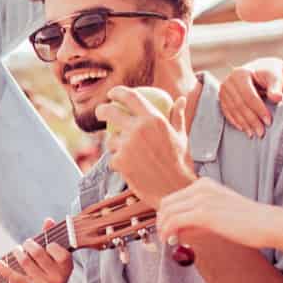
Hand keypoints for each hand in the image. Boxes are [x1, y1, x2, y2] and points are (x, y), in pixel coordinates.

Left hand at [0, 220, 72, 282]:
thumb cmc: (51, 281)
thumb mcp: (56, 265)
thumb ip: (52, 241)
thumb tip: (48, 220)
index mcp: (67, 268)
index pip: (57, 249)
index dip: (48, 244)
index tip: (44, 244)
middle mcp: (58, 277)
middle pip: (38, 252)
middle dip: (28, 245)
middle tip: (25, 245)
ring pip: (25, 262)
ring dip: (17, 253)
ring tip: (16, 252)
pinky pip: (14, 276)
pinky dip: (4, 268)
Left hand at [97, 87, 195, 206]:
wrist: (175, 190)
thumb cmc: (181, 163)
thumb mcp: (182, 137)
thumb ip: (178, 116)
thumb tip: (181, 100)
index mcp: (154, 119)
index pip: (130, 97)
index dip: (117, 92)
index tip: (112, 94)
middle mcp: (138, 130)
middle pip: (109, 112)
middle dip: (101, 110)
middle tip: (101, 112)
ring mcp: (127, 146)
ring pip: (110, 140)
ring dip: (115, 145)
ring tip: (131, 155)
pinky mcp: (119, 162)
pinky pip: (113, 158)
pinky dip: (119, 162)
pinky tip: (132, 168)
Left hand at [156, 177, 282, 251]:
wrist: (266, 223)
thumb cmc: (247, 222)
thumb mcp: (218, 214)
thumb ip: (197, 219)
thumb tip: (177, 231)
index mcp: (205, 184)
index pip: (175, 197)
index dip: (166, 214)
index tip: (166, 228)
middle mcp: (201, 187)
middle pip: (167, 203)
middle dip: (161, 220)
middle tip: (164, 236)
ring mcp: (202, 199)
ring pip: (168, 212)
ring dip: (163, 227)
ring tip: (166, 240)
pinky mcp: (203, 213)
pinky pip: (174, 221)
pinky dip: (167, 231)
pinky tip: (169, 240)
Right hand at [220, 60, 282, 137]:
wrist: (262, 70)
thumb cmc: (271, 73)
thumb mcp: (276, 75)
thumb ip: (276, 86)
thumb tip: (276, 97)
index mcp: (241, 73)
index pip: (249, 95)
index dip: (259, 110)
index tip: (268, 121)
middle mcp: (229, 81)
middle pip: (240, 104)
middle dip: (251, 120)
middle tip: (261, 132)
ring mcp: (224, 90)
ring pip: (233, 110)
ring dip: (243, 124)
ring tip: (253, 134)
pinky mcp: (223, 97)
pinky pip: (227, 112)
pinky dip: (235, 121)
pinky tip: (243, 128)